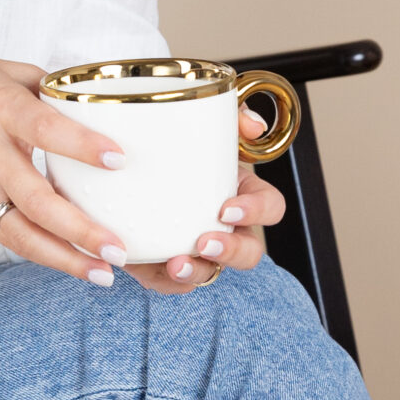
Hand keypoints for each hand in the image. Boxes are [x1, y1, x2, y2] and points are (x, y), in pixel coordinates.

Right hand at [0, 52, 135, 284]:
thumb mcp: (8, 70)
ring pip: (22, 232)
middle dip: (79, 228)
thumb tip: (104, 109)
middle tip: (117, 247)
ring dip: (65, 257)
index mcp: (0, 108)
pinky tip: (76, 266)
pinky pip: (10, 238)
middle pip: (35, 198)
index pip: (44, 129)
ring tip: (104, 273)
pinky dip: (44, 255)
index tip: (118, 159)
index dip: (80, 146)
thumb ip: (54, 91)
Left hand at [124, 104, 287, 295]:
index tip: (227, 208)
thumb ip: (233, 117)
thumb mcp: (203, 126)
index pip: (270, 208)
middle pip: (249, 252)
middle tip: (205, 243)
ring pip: (210, 273)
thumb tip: (254, 126)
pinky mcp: (165, 265)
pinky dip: (160, 279)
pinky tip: (145, 267)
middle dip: (232, 252)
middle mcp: (226, 227)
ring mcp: (197, 250)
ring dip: (196, 272)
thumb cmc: (176, 146)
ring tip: (175, 264)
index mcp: (243, 194)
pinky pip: (169, 283)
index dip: (256, 212)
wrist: (128, 166)